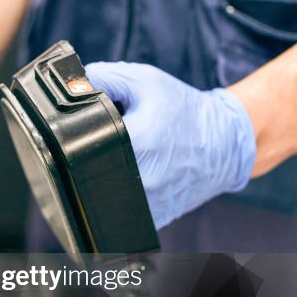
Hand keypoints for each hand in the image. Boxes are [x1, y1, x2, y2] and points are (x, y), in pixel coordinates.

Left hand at [84, 62, 255, 229]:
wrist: (226, 142)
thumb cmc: (184, 110)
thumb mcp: (144, 81)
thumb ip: (103, 78)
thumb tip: (70, 88)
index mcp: (137, 141)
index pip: (83, 140)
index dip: (77, 131)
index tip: (88, 127)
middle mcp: (141, 178)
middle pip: (87, 168)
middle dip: (92, 152)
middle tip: (111, 141)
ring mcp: (147, 204)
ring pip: (100, 193)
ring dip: (103, 175)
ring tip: (125, 157)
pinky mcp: (153, 218)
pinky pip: (119, 210)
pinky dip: (119, 193)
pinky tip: (135, 175)